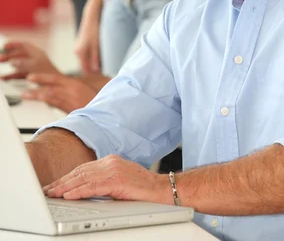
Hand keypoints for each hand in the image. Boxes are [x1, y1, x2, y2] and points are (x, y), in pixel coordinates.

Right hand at [0, 41, 58, 78]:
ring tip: (1, 67)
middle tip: (0, 58)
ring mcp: (33, 68)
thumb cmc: (50, 75)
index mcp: (37, 53)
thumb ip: (24, 63)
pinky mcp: (32, 76)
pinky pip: (19, 74)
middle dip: (9, 55)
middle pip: (20, 54)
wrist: (57, 86)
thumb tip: (13, 61)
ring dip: (9, 65)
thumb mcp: (35, 67)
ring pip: (19, 64)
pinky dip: (11, 75)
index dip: (14, 44)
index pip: (24, 45)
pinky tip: (5, 78)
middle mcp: (35, 59)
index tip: (5, 46)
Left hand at [22, 73, 96, 112]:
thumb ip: (71, 92)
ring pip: (51, 95)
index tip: (31, 77)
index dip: (42, 77)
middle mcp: (72, 90)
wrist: (105, 112)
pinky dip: (47, 103)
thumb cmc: (95, 103)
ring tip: (26, 95)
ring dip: (37, 95)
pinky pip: (56, 105)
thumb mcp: (84, 93)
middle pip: (51, 86)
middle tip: (25, 85)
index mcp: (75, 84)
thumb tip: (59, 93)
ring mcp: (71, 99)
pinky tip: (38, 104)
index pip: (56, 78)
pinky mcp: (72, 109)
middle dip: (37, 85)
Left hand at [43, 155, 170, 202]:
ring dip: (65, 187)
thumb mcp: (119, 183)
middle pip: (80, 171)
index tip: (54, 185)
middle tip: (47, 190)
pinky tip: (68, 195)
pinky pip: (92, 186)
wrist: (163, 190)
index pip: (83, 169)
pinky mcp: (117, 180)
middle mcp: (110, 162)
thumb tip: (83, 192)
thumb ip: (103, 183)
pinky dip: (78, 191)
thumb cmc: (143, 190)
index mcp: (110, 161)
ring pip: (83, 178)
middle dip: (62, 182)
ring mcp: (113, 169)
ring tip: (52, 194)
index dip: (67, 177)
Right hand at [75, 7, 100, 73]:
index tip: (103, 75)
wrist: (91, 17)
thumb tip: (96, 71)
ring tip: (104, 62)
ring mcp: (79, 48)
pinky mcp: (82, 44)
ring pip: (87, 60)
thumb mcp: (97, 46)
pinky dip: (93, 57)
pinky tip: (101, 55)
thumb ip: (96, 59)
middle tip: (106, 69)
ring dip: (94, 63)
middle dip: (94, 69)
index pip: (85, 69)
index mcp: (80, 53)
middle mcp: (77, 52)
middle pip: (85, 65)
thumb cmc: (95, 30)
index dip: (93, 74)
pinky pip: (87, 55)